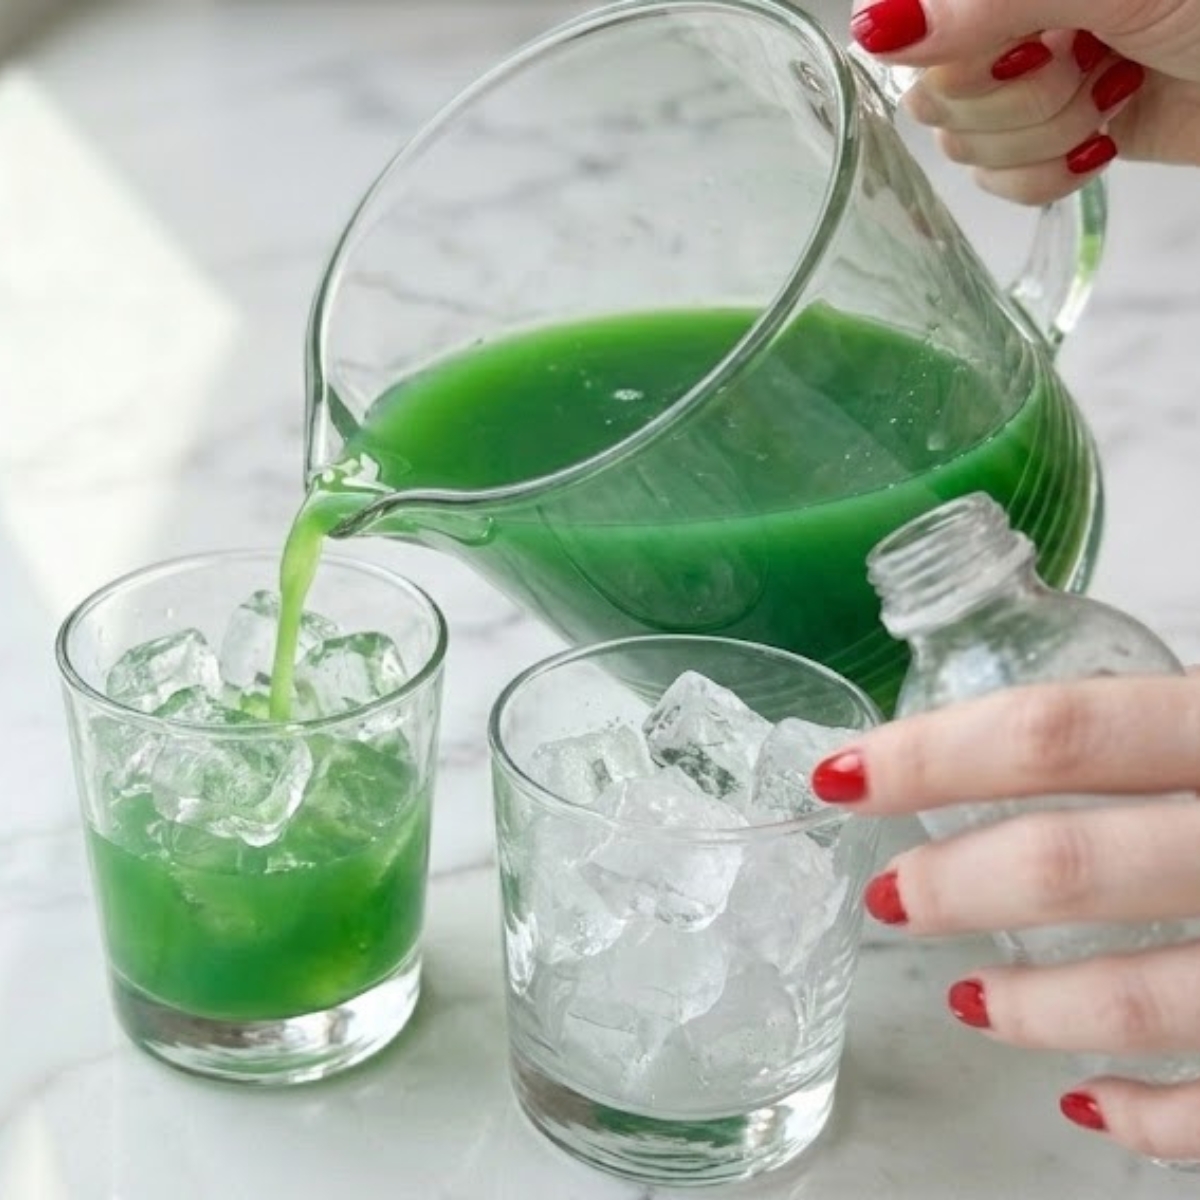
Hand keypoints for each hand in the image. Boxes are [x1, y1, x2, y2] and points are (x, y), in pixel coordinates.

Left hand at [810, 674, 1199, 1160]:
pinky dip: (1149, 1117)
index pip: (1061, 735)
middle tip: (891, 895)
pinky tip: (1089, 1106)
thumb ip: (1166, 728)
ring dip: (1035, 1008)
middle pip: (1076, 866)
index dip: (936, 754)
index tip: (843, 772)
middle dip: (958, 885)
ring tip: (968, 1003)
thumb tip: (1023, 740)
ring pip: (1148, 998)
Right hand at [849, 0, 1199, 202]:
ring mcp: (1026, 78)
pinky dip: (1047, 176)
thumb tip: (874, 27)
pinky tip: (1101, 138)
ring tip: (1110, 93)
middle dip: (1014, 98)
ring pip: (962, 145)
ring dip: (1041, 137)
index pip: (910, 26)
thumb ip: (986, 0)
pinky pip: (995, 182)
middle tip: (1086, 62)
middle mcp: (1004, 18)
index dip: (952, 54)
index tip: (1023, 44)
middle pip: (932, 92)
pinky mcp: (1049, 137)